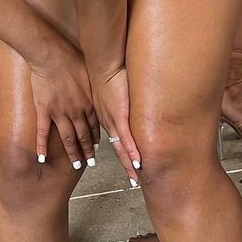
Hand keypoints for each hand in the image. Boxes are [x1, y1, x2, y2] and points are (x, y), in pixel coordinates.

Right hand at [29, 43, 99, 170]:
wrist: (52, 56)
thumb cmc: (71, 59)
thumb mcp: (89, 73)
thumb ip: (93, 84)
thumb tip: (100, 86)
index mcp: (88, 103)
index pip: (95, 125)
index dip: (96, 138)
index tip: (97, 148)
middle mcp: (76, 112)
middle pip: (84, 136)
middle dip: (88, 151)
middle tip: (90, 163)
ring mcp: (60, 113)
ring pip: (68, 138)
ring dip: (73, 153)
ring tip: (76, 165)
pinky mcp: (44, 111)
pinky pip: (43, 132)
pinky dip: (42, 146)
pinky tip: (41, 158)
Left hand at [91, 67, 141, 181]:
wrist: (103, 62)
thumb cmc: (108, 70)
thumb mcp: (113, 88)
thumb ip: (121, 97)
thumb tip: (129, 97)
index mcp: (106, 116)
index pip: (115, 139)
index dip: (121, 153)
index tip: (127, 163)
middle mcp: (108, 122)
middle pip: (117, 149)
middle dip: (126, 165)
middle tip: (133, 180)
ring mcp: (114, 120)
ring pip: (121, 148)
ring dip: (129, 164)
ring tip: (136, 178)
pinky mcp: (120, 115)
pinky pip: (126, 138)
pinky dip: (132, 151)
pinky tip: (138, 162)